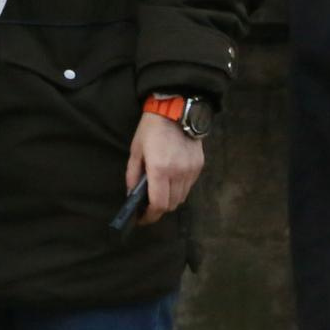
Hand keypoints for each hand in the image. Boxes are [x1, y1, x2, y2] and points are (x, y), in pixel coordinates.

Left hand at [125, 112, 204, 227]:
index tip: (142, 219)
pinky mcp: (199, 167)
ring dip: (169, 201)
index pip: (158, 204)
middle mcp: (178, 173)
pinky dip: (179, 190)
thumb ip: (132, 175)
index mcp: (160, 169)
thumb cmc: (151, 130)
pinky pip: (188, 187)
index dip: (150, 216)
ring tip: (159, 194)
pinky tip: (170, 182)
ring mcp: (191, 171)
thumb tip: (131, 194)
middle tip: (148, 207)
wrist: (176, 111)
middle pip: (171, 205)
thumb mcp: (136, 150)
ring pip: (181, 198)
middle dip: (158, 210)